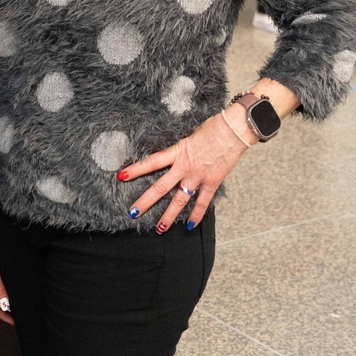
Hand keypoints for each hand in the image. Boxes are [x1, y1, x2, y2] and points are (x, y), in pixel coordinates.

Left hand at [117, 111, 250, 231]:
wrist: (234, 130)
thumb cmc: (213, 128)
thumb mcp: (190, 135)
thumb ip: (181, 149)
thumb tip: (176, 155)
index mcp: (177, 152)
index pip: (151, 162)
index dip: (136, 169)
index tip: (121, 176)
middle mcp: (185, 167)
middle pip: (161, 187)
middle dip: (146, 201)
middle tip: (133, 213)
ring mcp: (198, 177)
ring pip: (180, 200)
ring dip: (169, 215)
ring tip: (159, 228)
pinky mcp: (212, 182)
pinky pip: (202, 202)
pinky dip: (197, 215)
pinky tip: (191, 226)